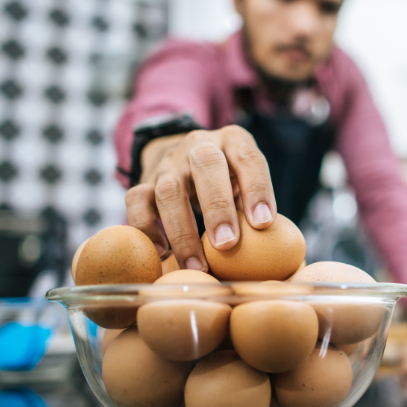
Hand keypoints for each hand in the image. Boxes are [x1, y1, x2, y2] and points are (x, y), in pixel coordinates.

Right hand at [125, 126, 275, 271]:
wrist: (183, 153)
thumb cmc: (227, 177)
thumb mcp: (245, 178)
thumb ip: (253, 203)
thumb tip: (270, 250)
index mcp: (233, 141)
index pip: (248, 158)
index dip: (257, 189)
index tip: (263, 224)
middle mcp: (199, 145)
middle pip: (206, 165)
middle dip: (218, 207)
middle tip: (227, 245)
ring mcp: (169, 163)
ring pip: (169, 189)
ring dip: (182, 230)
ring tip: (197, 265)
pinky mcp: (145, 180)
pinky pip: (136, 200)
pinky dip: (147, 229)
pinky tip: (163, 254)